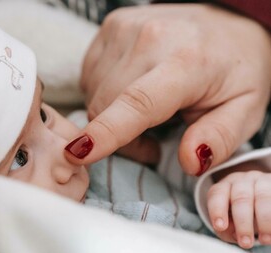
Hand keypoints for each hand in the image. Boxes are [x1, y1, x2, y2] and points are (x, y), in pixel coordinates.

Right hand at [65, 4, 270, 174]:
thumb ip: (220, 137)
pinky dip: (105, 94)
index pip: (138, 102)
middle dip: (120, 136)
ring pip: (94, 94)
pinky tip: (131, 90)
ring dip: (111, 115)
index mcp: (187, 62)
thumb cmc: (234, 69)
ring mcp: (125, 29)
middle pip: (106, 106)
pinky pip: (91, 77)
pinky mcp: (111, 27)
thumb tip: (190, 161)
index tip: (77, 154)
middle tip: (152, 140)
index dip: (106, 131)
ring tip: (146, 112)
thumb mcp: (245, 109)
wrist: (225, 21)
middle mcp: (150, 39)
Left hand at [207, 171, 270, 248]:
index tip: (220, 226)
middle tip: (246, 243)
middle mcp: (242, 181)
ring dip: (265, 221)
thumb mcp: (228, 222)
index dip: (218, 211)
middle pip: (241, 198)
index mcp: (224, 187)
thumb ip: (227, 229)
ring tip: (265, 240)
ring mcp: (262, 181)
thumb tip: (236, 235)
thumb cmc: (238, 215)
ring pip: (263, 198)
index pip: (217, 195)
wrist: (261, 197)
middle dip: (243, 223)